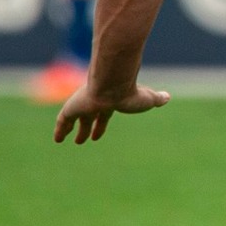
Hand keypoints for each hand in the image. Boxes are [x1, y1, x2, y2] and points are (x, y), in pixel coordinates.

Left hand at [54, 80, 171, 144]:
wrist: (113, 84)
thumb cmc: (130, 93)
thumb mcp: (147, 100)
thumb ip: (156, 99)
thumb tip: (167, 97)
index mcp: (110, 101)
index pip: (104, 115)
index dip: (101, 124)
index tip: (98, 133)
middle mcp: (95, 103)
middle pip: (89, 118)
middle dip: (87, 128)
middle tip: (83, 140)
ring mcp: (82, 105)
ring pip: (75, 120)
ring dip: (73, 131)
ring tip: (72, 141)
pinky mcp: (71, 108)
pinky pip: (62, 121)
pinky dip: (59, 130)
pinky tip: (57, 140)